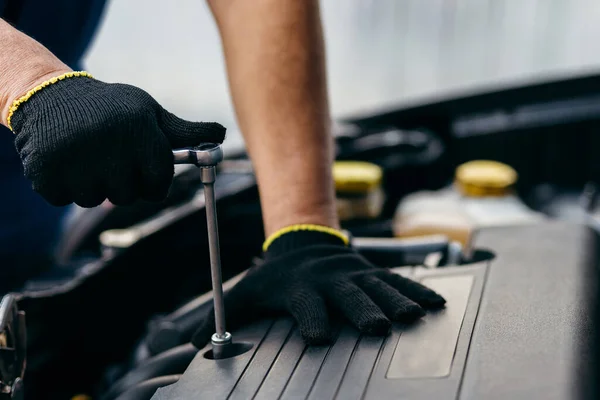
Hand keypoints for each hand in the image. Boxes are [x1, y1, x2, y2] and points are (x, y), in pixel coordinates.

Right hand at [9, 74, 225, 206]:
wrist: (51, 95)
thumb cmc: (111, 110)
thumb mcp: (149, 113)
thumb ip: (184, 132)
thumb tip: (222, 135)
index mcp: (139, 130)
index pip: (159, 182)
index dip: (152, 181)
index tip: (142, 170)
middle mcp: (108, 144)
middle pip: (127, 196)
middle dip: (121, 182)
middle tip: (109, 156)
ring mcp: (74, 159)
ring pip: (95, 199)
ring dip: (92, 184)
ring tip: (84, 153)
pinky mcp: (45, 171)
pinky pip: (64, 198)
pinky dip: (64, 185)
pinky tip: (64, 159)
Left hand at [191, 229, 445, 347]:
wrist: (301, 243)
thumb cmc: (274, 277)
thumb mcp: (246, 292)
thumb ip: (221, 317)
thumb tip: (192, 345)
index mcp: (300, 289)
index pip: (305, 305)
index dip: (311, 320)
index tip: (319, 337)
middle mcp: (329, 281)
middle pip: (347, 295)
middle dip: (363, 310)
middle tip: (377, 326)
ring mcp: (353, 275)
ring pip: (377, 287)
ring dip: (396, 301)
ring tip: (413, 316)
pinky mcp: (370, 273)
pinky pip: (397, 281)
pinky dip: (417, 291)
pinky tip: (436, 304)